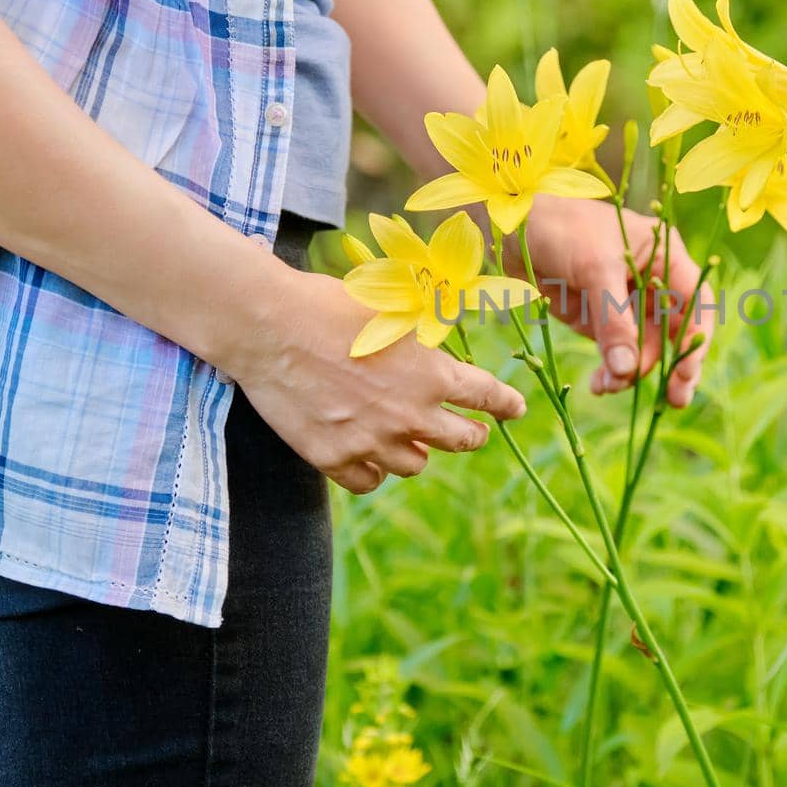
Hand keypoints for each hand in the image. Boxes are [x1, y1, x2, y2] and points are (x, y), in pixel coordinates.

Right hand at [222, 267, 526, 493]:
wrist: (270, 326)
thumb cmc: (330, 305)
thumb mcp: (391, 312)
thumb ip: (421, 338)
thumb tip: (440, 346)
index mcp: (431, 375)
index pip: (484, 396)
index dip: (505, 404)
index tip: (516, 410)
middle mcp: (409, 415)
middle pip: (460, 441)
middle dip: (472, 436)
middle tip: (473, 433)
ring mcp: (371, 441)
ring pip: (415, 465)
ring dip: (418, 452)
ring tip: (411, 441)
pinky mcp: (333, 458)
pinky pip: (368, 481)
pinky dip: (374, 471)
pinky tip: (370, 458)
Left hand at [519, 195, 715, 406]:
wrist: (511, 225)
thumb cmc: (561, 227)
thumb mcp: (593, 267)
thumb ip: (614, 319)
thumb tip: (628, 369)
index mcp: (665, 255)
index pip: (695, 302)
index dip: (695, 338)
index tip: (686, 371)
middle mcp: (652, 281)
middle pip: (675, 333)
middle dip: (672, 366)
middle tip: (673, 400)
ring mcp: (626, 304)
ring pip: (644, 350)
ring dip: (631, 372)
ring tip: (607, 386)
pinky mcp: (599, 321)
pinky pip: (616, 354)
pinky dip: (611, 372)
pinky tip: (600, 384)